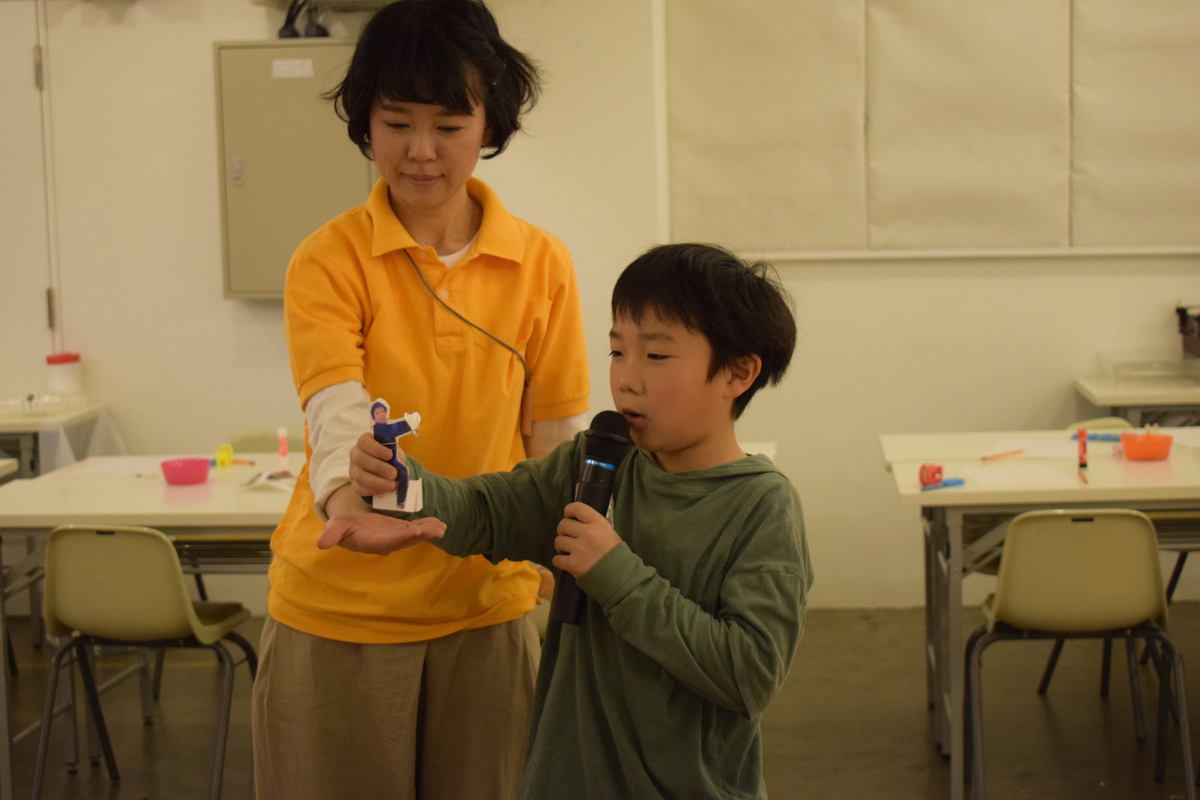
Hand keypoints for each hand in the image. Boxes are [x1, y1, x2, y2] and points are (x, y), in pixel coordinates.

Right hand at [317, 511, 445, 554]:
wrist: (350, 527)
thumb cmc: (341, 527)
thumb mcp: (335, 527)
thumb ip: (332, 534)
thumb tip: (321, 543)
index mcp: (372, 542)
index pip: (388, 541)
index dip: (401, 537)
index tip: (414, 532)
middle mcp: (387, 542)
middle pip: (406, 539)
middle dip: (422, 535)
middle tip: (437, 530)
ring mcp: (395, 537)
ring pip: (414, 535)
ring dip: (428, 531)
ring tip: (442, 527)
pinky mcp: (400, 531)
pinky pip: (415, 528)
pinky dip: (426, 525)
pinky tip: (439, 523)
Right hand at [350, 431, 400, 495]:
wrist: (386, 468)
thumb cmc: (390, 456)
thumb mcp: (393, 450)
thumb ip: (394, 453)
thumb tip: (398, 463)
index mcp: (364, 442)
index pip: (364, 441)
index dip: (376, 449)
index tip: (390, 455)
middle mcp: (355, 454)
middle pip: (360, 459)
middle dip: (378, 467)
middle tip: (394, 474)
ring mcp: (353, 469)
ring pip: (360, 476)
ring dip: (377, 482)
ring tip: (392, 485)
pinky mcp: (354, 483)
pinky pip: (359, 489)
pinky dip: (373, 491)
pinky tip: (384, 491)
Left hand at [552, 502, 620, 578]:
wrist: (621, 577)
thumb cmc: (616, 554)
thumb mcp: (609, 532)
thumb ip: (594, 525)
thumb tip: (577, 521)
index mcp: (598, 523)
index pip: (576, 508)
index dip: (569, 511)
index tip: (569, 517)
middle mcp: (588, 533)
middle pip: (563, 524)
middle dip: (564, 531)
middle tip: (569, 538)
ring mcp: (579, 549)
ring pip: (558, 541)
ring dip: (561, 546)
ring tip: (568, 551)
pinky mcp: (573, 564)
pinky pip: (556, 559)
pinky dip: (560, 561)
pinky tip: (567, 562)